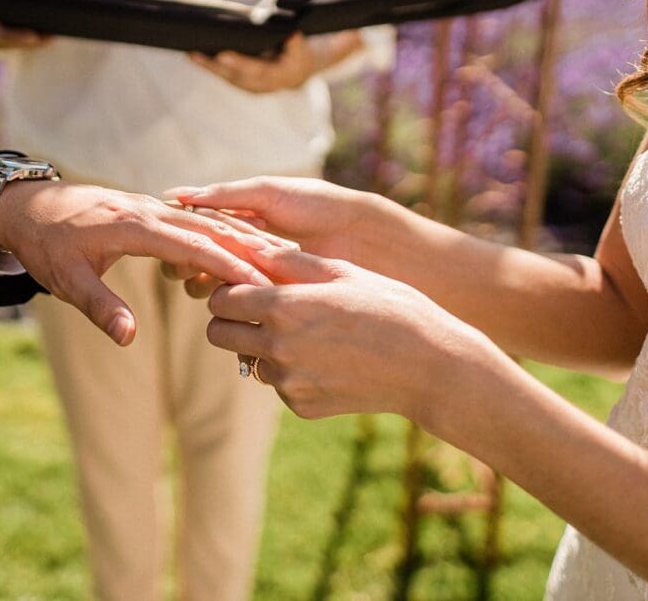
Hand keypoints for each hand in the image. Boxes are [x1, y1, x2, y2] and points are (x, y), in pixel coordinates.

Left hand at [0, 181, 272, 345]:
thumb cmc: (46, 245)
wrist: (28, 206)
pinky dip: (223, 232)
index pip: (192, 245)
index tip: (260, 283)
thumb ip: (100, 307)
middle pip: (211, 227)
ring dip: (243, 238)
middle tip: (289, 269)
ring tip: (281, 257)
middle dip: (250, 249)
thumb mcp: (66, 280)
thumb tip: (129, 339)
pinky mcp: (151, 210)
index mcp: (133, 226)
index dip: (228, 265)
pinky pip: (195, 220)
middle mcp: (149, 210)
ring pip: (208, 220)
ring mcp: (152, 207)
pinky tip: (244, 246)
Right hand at [161, 176, 368, 298]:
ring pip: (215, 290)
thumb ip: (224, 195)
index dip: (182, 240)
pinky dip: (238, 305)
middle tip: (199, 267)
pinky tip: (243, 299)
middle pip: (196, 265)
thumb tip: (174, 195)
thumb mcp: (267, 193)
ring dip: (213, 286)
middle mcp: (241, 252)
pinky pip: (243, 310)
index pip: (193, 234)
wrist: (362, 234)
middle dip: (192, 266)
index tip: (183, 243)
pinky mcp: (273, 303)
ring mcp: (256, 279)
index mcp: (237, 222)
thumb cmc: (317, 206)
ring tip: (226, 280)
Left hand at [189, 31, 360, 93]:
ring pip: (235, 77)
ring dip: (213, 66)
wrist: (305, 69)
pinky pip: (225, 75)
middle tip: (223, 54)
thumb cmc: (317, 49)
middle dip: (240, 64)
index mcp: (299, 69)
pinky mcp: (243, 82)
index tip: (294, 36)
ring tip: (194, 53)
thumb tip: (358, 37)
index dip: (297, 48)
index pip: (299, 59)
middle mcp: (277, 81)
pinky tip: (192, 54)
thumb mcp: (334, 44)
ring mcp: (258, 84)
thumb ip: (345, 43)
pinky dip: (209, 66)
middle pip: (258, 74)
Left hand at [206, 247, 490, 420]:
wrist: (428, 366)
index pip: (221, 299)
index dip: (228, 289)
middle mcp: (277, 347)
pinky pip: (278, 384)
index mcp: (284, 307)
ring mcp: (288, 381)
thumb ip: (288, 261)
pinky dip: (291, 372)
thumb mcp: (341, 272)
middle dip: (231, 320)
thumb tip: (247, 243)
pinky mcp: (300, 405)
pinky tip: (326, 359)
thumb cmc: (389, 306)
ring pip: (248, 360)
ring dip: (261, 346)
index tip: (244, 285)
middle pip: (218, 333)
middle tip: (258, 310)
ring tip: (305, 334)